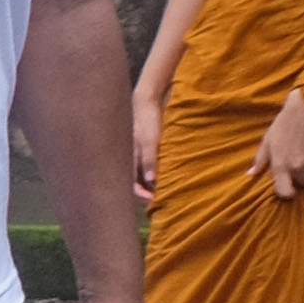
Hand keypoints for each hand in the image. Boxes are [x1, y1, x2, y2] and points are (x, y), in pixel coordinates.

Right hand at [131, 86, 166, 202]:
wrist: (147, 102)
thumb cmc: (147, 122)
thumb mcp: (150, 141)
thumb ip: (149, 160)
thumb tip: (151, 180)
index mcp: (132, 160)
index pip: (134, 185)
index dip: (143, 195)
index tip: (156, 200)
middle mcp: (134, 160)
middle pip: (141, 182)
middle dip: (151, 191)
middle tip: (167, 197)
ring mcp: (141, 154)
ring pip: (147, 174)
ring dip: (156, 182)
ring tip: (171, 186)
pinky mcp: (148, 148)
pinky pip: (153, 164)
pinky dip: (160, 170)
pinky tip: (172, 170)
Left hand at [252, 90, 303, 198]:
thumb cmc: (284, 124)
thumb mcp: (267, 141)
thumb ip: (260, 160)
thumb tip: (250, 175)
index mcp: (281, 164)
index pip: (285, 192)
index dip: (286, 193)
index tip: (288, 189)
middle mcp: (297, 166)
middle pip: (303, 183)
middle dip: (299, 176)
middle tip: (296, 161)